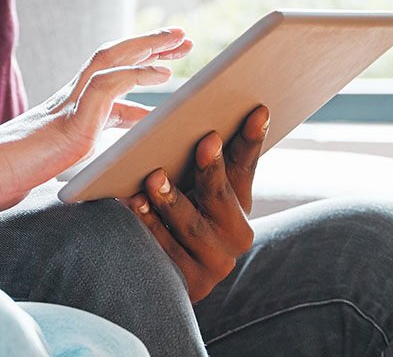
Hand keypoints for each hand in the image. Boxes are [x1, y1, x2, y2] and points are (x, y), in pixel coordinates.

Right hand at [0, 28, 190, 214]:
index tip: (164, 67)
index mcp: (65, 110)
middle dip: (148, 46)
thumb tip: (106, 173)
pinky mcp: (71, 123)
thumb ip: (77, 160)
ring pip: (110, 59)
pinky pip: (107, 86)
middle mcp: (68, 99)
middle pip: (112, 58)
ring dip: (147, 47)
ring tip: (178, 41)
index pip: (107, 81)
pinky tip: (159, 75)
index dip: (138, 72)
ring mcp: (68, 107)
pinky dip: (135, 76)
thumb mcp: (55, 167)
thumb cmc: (6, 178)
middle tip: (181, 38)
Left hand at [124, 104, 269, 300]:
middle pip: (221, 196)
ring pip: (192, 225)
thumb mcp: (195, 191)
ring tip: (154, 177)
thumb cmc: (177, 216)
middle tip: (206, 141)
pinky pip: (166, 249)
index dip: (252, 139)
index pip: (247, 166)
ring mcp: (216, 262)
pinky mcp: (191, 282)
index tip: (258, 110)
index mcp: (241, 204)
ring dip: (172, 199)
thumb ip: (202, 164)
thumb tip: (197, 117)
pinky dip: (150, 224)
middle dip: (213, 168)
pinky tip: (134, 203)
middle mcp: (237, 235)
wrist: (168, 280)